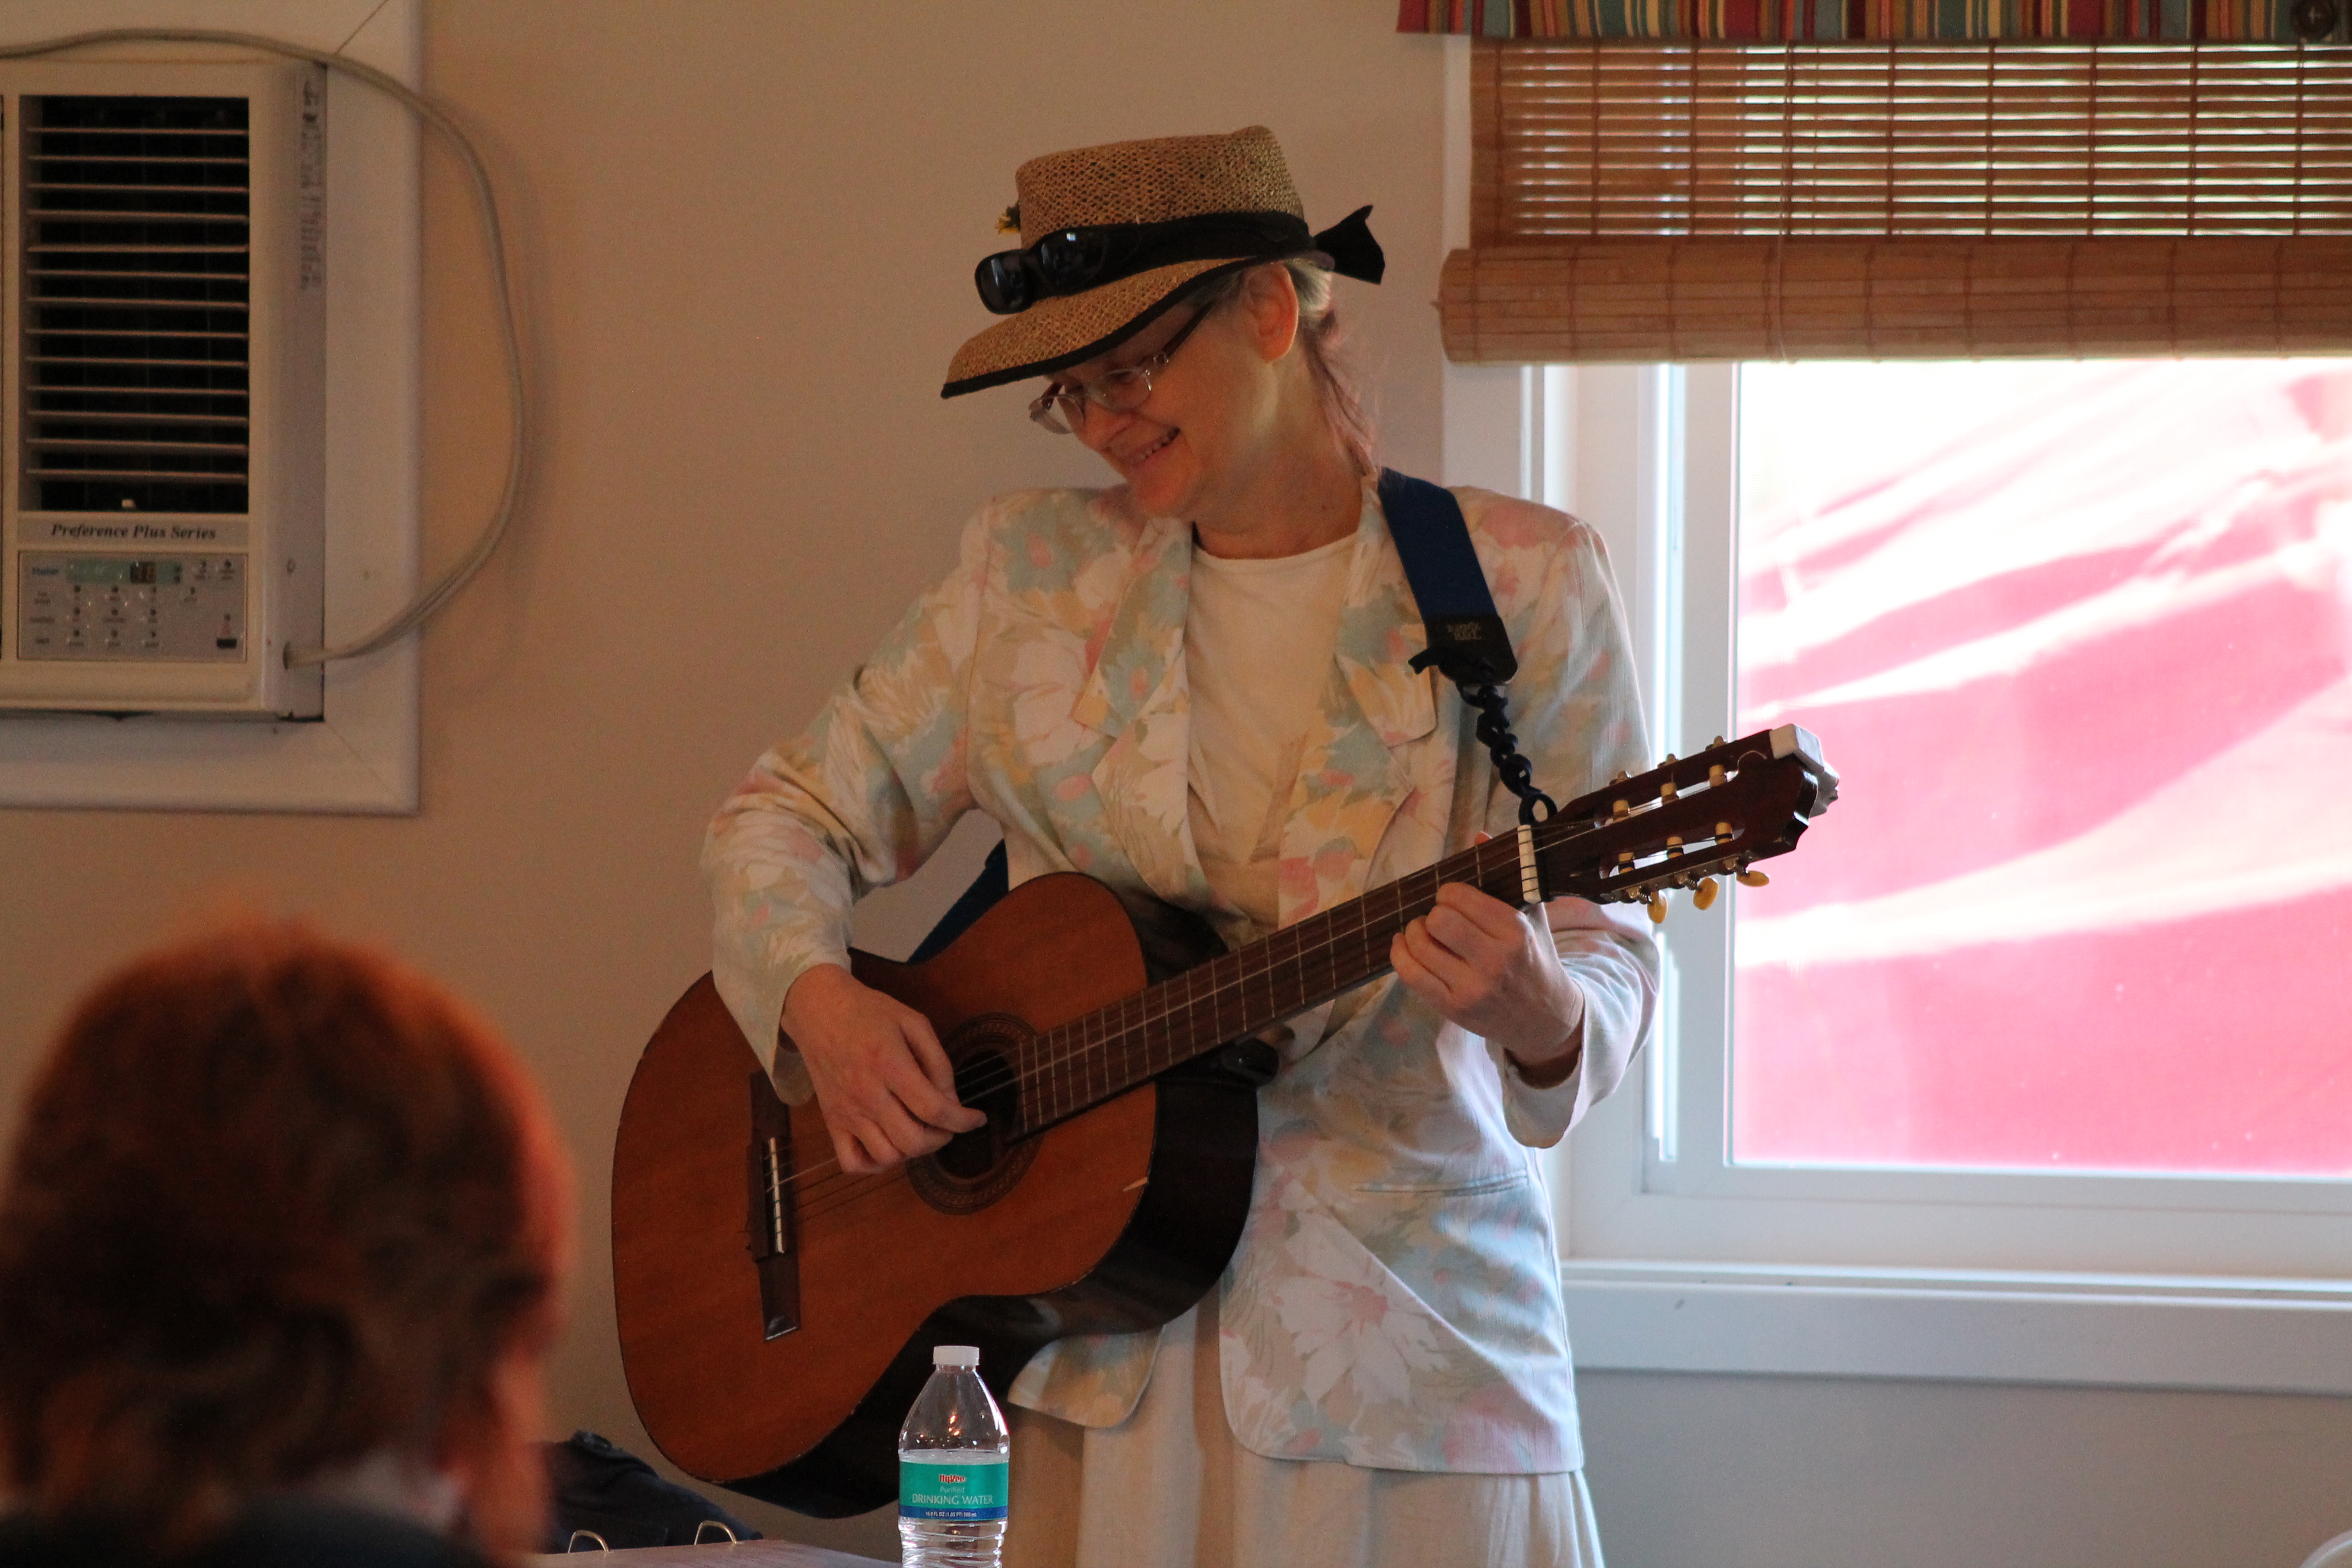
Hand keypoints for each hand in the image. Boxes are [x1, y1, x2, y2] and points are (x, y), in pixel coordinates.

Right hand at [780, 964, 985, 1175]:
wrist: (818, 1010)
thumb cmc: (869, 1012)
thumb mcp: (913, 1022)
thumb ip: (938, 1062)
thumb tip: (952, 1100)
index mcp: (890, 1065)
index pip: (934, 1109)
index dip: (963, 1120)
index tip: (977, 1118)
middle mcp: (867, 1095)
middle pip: (913, 1141)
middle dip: (941, 1138)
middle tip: (946, 1124)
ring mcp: (846, 1113)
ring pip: (886, 1157)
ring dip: (912, 1152)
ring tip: (918, 1131)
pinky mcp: (830, 1121)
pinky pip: (852, 1162)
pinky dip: (875, 1164)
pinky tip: (889, 1146)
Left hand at [1391, 877, 1585, 1086]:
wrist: (1545, 1019)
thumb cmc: (1535, 958)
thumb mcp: (1532, 916)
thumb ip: (1507, 876)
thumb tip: (1478, 834)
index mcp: (1515, 931)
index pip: (1459, 897)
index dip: (1448, 892)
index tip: (1452, 898)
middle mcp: (1494, 960)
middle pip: (1437, 920)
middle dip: (1432, 913)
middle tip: (1439, 918)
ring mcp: (1471, 988)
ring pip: (1419, 946)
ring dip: (1414, 933)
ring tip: (1425, 932)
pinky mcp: (1453, 1008)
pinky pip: (1410, 974)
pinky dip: (1400, 954)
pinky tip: (1406, 945)